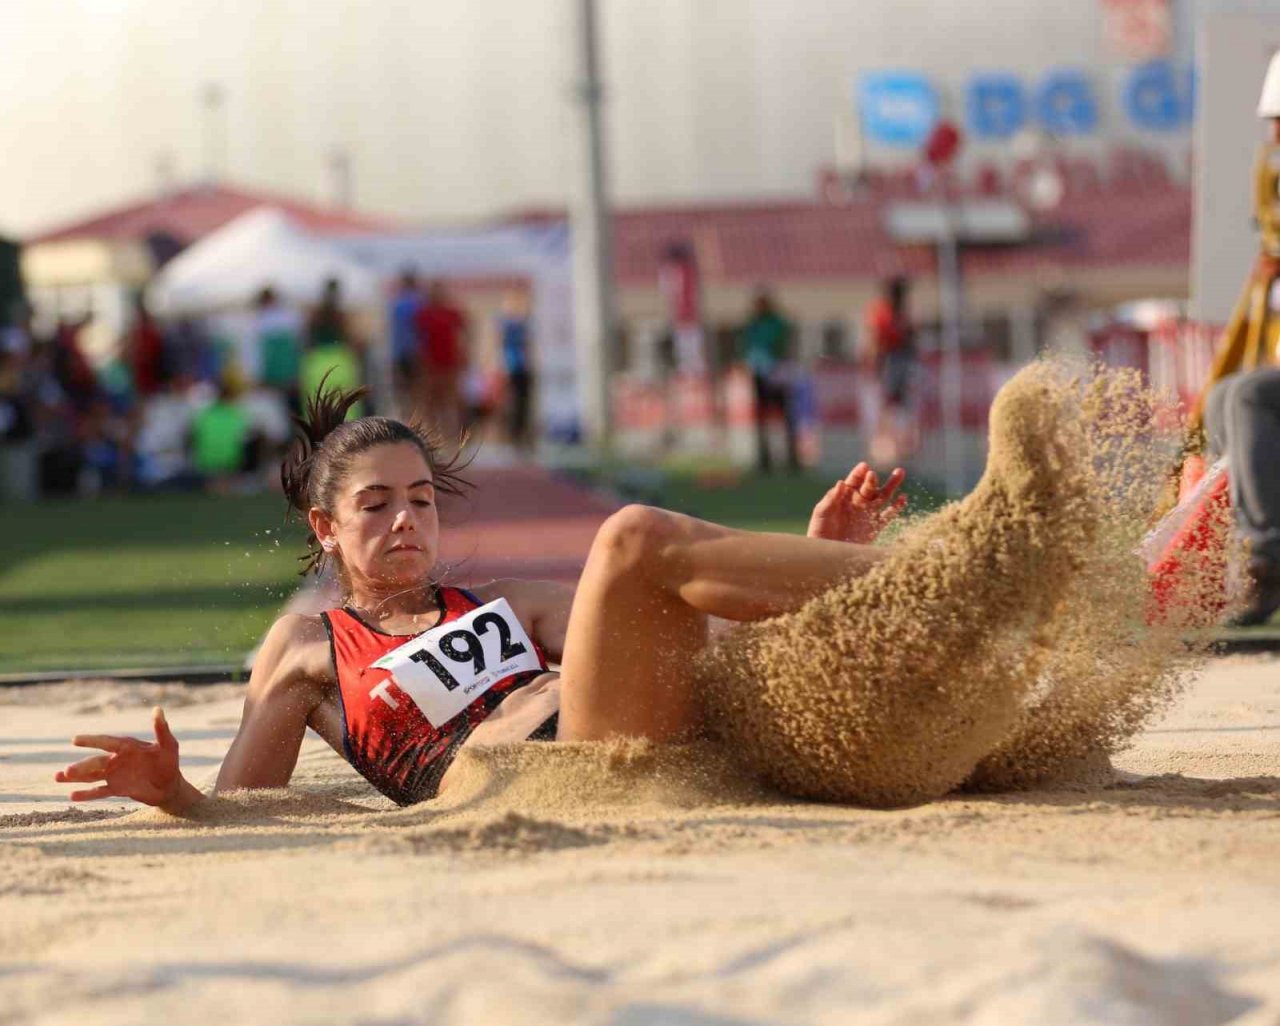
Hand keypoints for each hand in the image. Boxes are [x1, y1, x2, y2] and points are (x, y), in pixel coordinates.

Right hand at [55, 707, 182, 806]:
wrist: (170, 785)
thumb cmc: (169, 762)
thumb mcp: (169, 745)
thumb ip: (161, 729)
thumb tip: (157, 709)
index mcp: (127, 746)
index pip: (106, 742)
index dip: (92, 741)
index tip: (75, 740)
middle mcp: (117, 759)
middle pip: (96, 762)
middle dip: (81, 766)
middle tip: (67, 771)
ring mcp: (115, 774)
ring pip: (91, 776)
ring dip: (76, 777)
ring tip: (58, 777)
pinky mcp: (116, 789)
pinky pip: (99, 791)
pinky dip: (87, 794)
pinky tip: (72, 796)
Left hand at [807, 462, 905, 543]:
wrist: (827, 553)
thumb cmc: (819, 531)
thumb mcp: (821, 513)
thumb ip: (830, 499)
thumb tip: (841, 482)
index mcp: (844, 496)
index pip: (854, 480)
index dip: (859, 473)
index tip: (864, 467)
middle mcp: (858, 501)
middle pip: (870, 486)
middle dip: (872, 479)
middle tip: (872, 475)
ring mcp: (868, 513)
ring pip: (883, 496)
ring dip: (892, 484)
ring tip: (900, 472)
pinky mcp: (876, 527)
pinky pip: (888, 515)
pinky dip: (896, 507)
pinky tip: (903, 498)